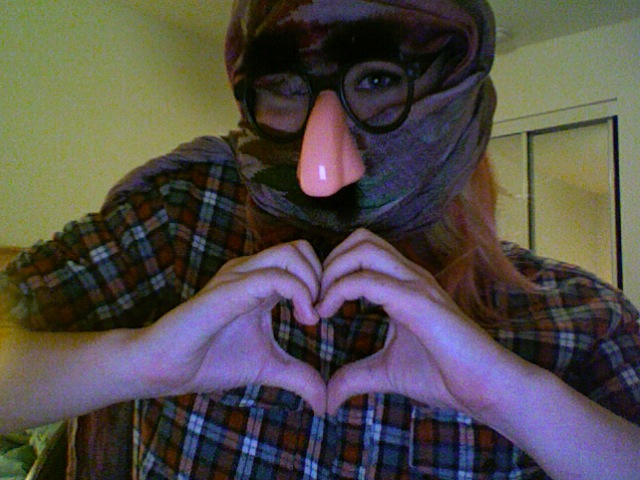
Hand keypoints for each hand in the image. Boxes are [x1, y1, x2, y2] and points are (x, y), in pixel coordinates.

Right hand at [136, 240, 326, 414]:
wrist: (164, 368)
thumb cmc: (210, 361)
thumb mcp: (267, 367)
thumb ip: (298, 377)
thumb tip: (326, 402)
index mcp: (259, 282)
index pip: (302, 258)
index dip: (323, 282)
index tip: (324, 316)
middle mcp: (250, 272)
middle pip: (300, 248)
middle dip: (322, 277)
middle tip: (321, 312)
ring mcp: (238, 277)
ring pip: (291, 254)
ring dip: (313, 282)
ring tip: (311, 316)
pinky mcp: (229, 290)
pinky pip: (273, 277)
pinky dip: (299, 293)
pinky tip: (305, 320)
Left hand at [316, 229, 518, 416]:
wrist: (486, 389)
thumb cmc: (445, 376)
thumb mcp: (387, 373)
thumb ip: (355, 377)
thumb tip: (327, 396)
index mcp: (404, 285)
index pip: (362, 251)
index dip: (332, 269)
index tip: (316, 303)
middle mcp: (410, 276)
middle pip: (359, 239)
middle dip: (328, 262)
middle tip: (314, 297)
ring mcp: (415, 284)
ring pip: (362, 249)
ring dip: (331, 271)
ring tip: (320, 303)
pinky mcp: (417, 301)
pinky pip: (367, 280)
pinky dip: (339, 289)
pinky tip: (327, 313)